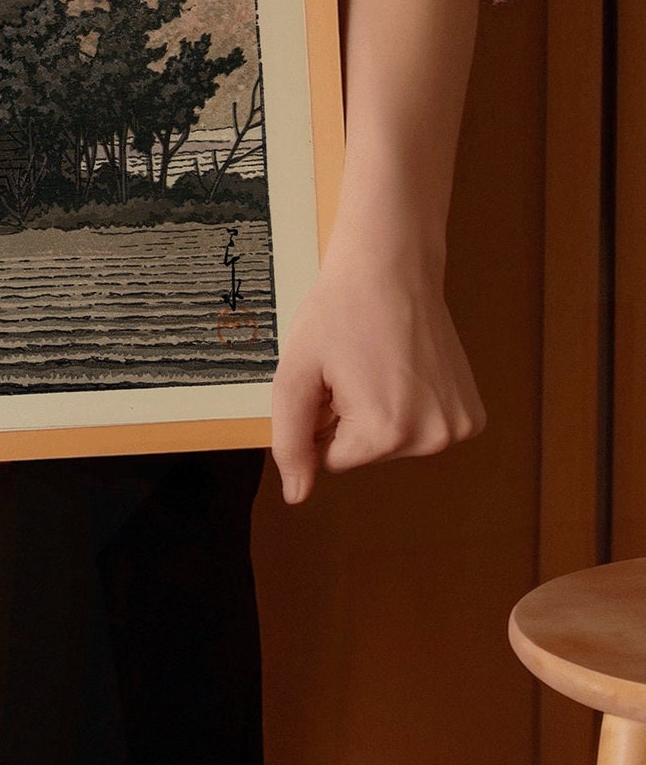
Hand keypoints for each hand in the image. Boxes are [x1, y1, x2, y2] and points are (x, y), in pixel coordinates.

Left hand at [270, 234, 485, 505]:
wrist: (392, 268)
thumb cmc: (339, 313)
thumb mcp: (295, 376)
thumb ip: (290, 441)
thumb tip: (296, 496)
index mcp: (387, 433)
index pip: (330, 460)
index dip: (319, 418)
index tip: (330, 377)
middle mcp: (433, 439)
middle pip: (364, 453)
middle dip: (349, 416)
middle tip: (353, 366)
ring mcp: (460, 427)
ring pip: (393, 442)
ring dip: (377, 411)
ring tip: (377, 364)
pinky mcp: (474, 415)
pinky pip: (421, 428)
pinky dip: (408, 405)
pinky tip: (404, 367)